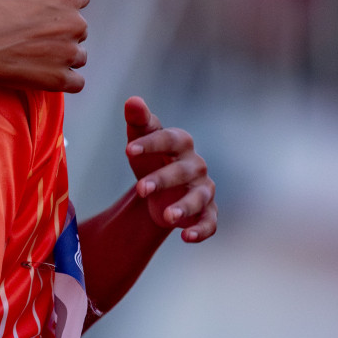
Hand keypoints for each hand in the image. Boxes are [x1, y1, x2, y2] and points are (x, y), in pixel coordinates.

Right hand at [0, 0, 89, 91]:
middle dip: (61, 32)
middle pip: (79, 29)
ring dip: (63, 57)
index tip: (46, 13)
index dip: (63, 4)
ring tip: (35, 56)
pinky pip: (76, 82)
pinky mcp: (60, 79)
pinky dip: (64, 80)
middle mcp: (74, 24)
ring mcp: (68, 54)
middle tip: (32, 36)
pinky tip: (42, 74)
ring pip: (78, 56)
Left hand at [124, 96, 217, 241]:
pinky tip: (186, 237)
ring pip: (198, 198)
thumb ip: (138, 121)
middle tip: (140, 189)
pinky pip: (209, 222)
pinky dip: (201, 230)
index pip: (169, 139)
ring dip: (184, 207)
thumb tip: (133, 100)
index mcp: (181, 143)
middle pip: (182, 171)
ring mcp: (203, 190)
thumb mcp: (139, 140)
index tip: (129, 150)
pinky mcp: (207, 213)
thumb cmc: (149, 158)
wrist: (157, 190)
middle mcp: (196, 165)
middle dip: (162, 179)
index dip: (151, 143)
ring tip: (167, 217)